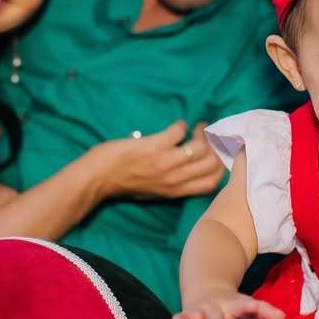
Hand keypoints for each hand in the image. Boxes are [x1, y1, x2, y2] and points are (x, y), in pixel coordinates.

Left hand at [96, 120, 224, 200]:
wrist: (97, 177)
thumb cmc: (121, 184)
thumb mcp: (152, 193)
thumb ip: (171, 185)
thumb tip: (186, 171)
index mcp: (175, 192)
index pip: (212, 183)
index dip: (221, 166)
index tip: (218, 153)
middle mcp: (175, 179)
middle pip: (212, 163)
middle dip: (215, 146)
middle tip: (206, 135)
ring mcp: (165, 163)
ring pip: (200, 147)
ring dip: (201, 132)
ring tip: (195, 127)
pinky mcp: (155, 147)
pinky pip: (179, 132)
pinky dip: (181, 125)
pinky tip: (176, 125)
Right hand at [172, 287, 285, 318]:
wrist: (207, 292)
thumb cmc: (232, 307)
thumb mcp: (248, 308)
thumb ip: (264, 311)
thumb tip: (284, 316)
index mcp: (234, 306)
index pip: (243, 306)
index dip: (248, 308)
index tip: (253, 308)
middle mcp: (217, 308)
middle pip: (217, 314)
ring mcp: (201, 311)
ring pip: (198, 314)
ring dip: (196, 317)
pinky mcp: (188, 316)